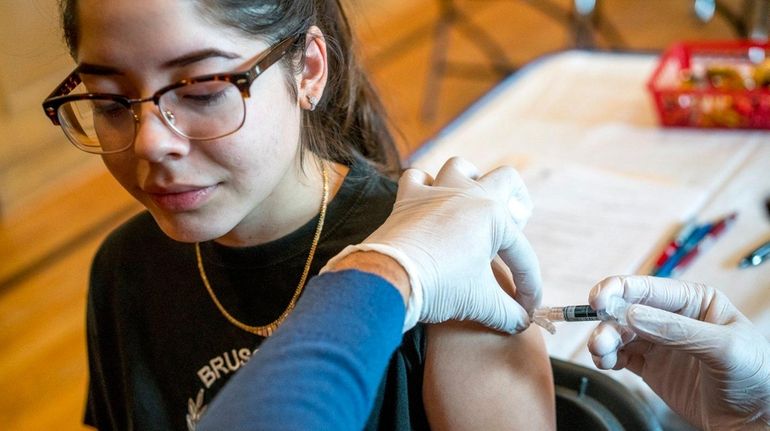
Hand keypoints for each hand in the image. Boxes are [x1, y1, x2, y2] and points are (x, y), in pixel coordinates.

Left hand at [323, 157, 541, 333]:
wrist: (391, 279)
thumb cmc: (440, 286)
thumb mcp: (480, 303)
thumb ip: (507, 313)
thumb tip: (522, 323)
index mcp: (494, 216)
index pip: (521, 254)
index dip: (529, 285)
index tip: (527, 310)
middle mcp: (468, 195)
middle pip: (507, 180)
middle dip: (517, 202)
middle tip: (514, 229)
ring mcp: (435, 192)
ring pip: (459, 167)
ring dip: (470, 181)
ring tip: (473, 203)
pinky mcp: (407, 198)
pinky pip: (416, 177)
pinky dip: (423, 186)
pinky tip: (428, 202)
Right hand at [588, 275, 769, 429]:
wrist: (756, 422)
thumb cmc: (756, 377)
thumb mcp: (724, 348)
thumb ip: (677, 330)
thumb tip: (632, 314)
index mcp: (694, 301)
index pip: (649, 288)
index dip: (619, 290)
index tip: (599, 301)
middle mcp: (672, 317)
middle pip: (626, 310)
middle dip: (608, 323)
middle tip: (600, 341)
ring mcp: (660, 342)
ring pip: (619, 333)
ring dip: (604, 341)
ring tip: (602, 354)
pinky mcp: (651, 367)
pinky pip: (620, 356)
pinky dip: (607, 357)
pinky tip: (608, 363)